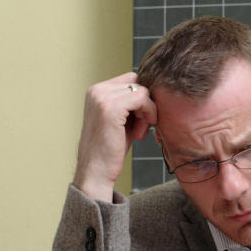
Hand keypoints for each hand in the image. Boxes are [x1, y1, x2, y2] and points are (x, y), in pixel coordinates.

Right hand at [73, 73, 156, 201]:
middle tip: (140, 127)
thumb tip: (153, 90)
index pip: (132, 79)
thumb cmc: (112, 149)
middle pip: (138, 82)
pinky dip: (148, 115)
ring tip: (138, 132)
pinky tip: (139, 134)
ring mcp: (102, 97)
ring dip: (147, 112)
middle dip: (145, 103)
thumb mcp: (121, 120)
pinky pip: (143, 99)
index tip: (139, 120)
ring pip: (142, 91)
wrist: (96, 171)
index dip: (142, 98)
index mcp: (97, 91)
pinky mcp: (110, 107)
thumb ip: (131, 103)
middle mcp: (96, 90)